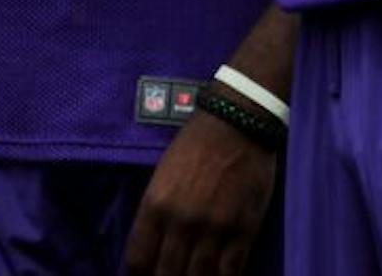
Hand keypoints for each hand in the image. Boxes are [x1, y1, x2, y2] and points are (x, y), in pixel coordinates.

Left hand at [122, 111, 275, 274]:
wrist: (237, 121)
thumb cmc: (196, 143)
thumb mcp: (162, 174)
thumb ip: (156, 212)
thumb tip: (152, 247)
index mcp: (156, 204)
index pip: (138, 259)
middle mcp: (181, 221)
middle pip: (166, 275)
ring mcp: (214, 229)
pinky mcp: (243, 231)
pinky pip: (230, 272)